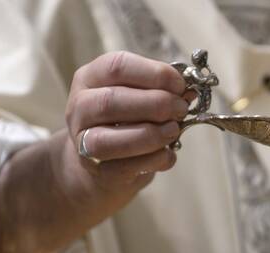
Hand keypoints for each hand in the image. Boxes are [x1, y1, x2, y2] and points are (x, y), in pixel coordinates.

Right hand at [64, 51, 188, 194]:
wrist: (103, 162)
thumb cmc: (125, 121)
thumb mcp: (139, 97)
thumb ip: (161, 91)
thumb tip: (189, 93)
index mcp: (91, 77)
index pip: (118, 66)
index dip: (154, 74)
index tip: (180, 84)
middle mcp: (80, 106)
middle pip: (111, 101)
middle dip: (155, 104)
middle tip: (181, 108)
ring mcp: (83, 140)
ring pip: (110, 139)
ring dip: (151, 134)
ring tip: (174, 130)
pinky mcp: (96, 169)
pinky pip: (124, 166)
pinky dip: (153, 159)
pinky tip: (168, 154)